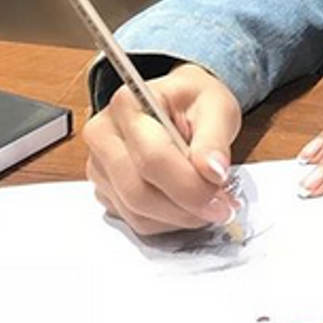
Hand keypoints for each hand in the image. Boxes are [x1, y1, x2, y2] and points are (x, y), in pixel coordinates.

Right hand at [83, 63, 242, 235]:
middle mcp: (104, 135)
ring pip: (136, 213)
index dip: (189, 184)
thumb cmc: (195, 101)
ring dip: (179, 217)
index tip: (221, 196)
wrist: (181, 105)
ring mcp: (100, 166)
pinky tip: (189, 205)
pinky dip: (167, 221)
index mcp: (128, 104)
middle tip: (222, 208)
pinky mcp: (106, 190)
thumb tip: (214, 172)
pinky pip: (136, 220)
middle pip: (138, 191)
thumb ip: (215, 140)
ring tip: (211, 205)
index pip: (153, 158)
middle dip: (185, 207)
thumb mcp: (217, 106)